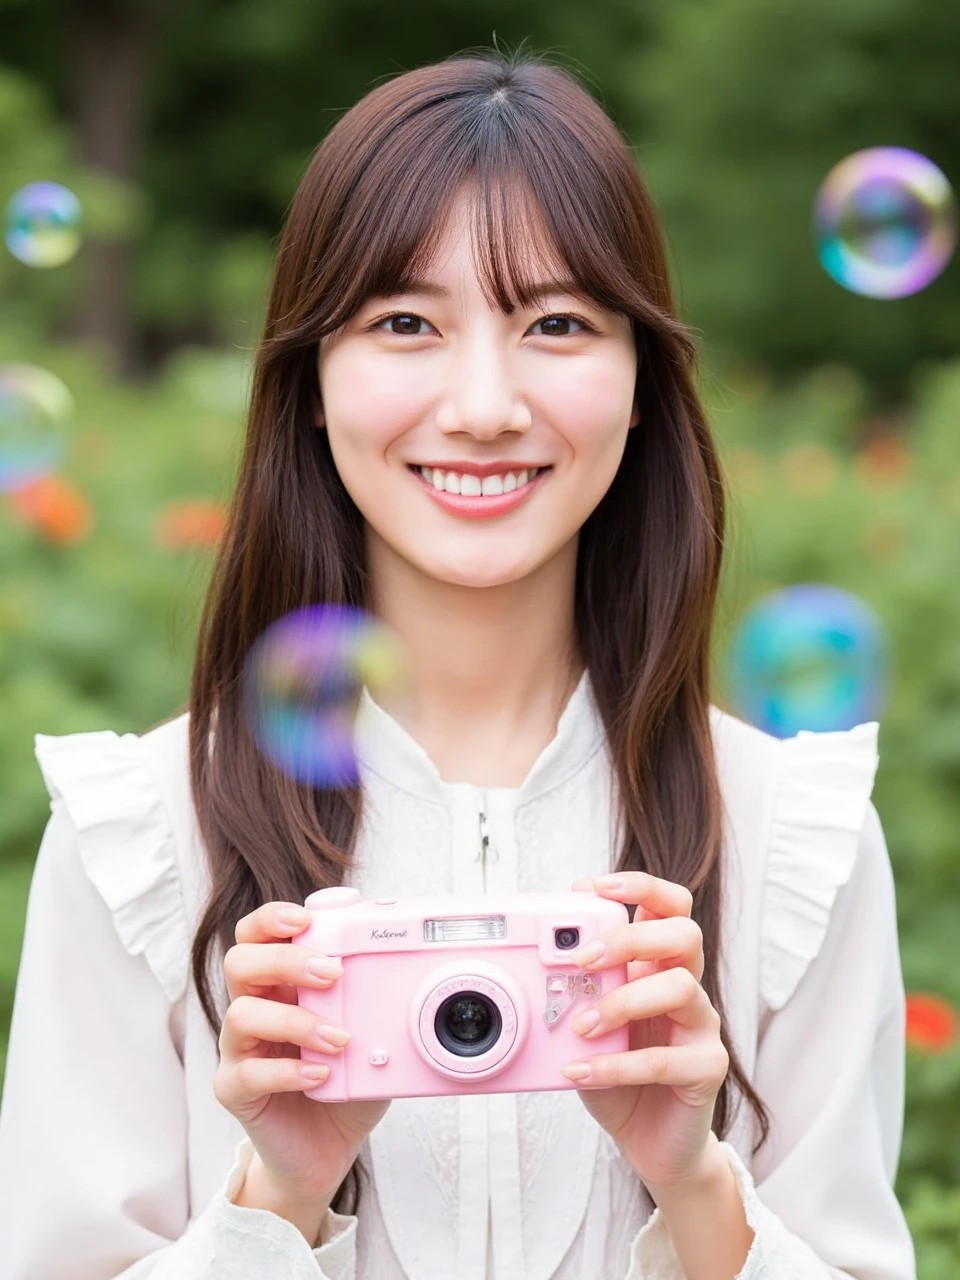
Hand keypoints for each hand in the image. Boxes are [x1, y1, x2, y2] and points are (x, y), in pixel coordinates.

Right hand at [213, 901, 389, 1201]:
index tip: (305, 919)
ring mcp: (240, 1049)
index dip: (271, 919)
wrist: (326, 1148)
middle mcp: (254, 1008)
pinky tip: (320, 1074)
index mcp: (279, 983)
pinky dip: (288, 1071)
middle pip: (241, 962)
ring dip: (295, 1019)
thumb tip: (413, 976)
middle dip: (286, 959)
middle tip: (331, 972)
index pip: (257, 935)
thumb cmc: (347, 1080)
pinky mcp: (235, 1090)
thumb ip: (379, 1004)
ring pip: (241, 1013)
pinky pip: (247, 1073)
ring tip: (338, 1037)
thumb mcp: (371, 1034)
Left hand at [563, 873, 728, 1192]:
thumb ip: (576, 993)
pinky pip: (667, 1060)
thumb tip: (544, 962)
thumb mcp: (587, 1024)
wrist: (648, 1141)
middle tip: (582, 959)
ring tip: (581, 1027)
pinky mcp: (707, 1069)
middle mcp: (687, 987)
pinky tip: (580, 1072)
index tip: (594, 888)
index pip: (669, 905)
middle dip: (629, 938)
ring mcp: (701, 1026)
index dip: (641, 886)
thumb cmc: (616, 1074)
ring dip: (621, 1002)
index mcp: (659, 965)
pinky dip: (616, 1065)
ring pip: (680, 987)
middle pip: (684, 933)